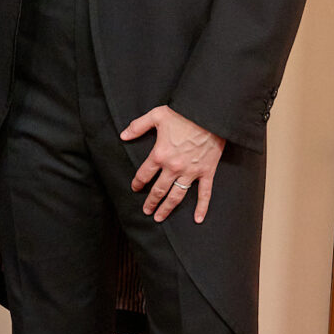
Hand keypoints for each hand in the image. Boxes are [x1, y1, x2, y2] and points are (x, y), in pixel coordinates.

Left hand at [120, 106, 223, 223]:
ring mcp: (191, 172)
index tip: (135, 188)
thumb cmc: (183, 113)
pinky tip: (197, 219)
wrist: (210, 114)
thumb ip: (138, 126)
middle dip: (151, 202)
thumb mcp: (156, 115)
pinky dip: (202, 207)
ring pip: (176, 196)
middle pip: (159, 190)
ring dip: (167, 208)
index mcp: (160, 155)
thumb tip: (123, 135)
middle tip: (146, 210)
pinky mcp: (207, 172)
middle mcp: (174, 167)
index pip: (144, 174)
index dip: (137, 183)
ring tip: (159, 217)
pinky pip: (204, 193)